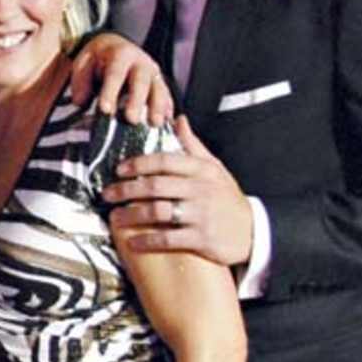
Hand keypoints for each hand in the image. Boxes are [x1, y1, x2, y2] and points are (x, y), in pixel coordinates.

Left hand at [69, 30, 173, 125]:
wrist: (114, 47)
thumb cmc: (97, 60)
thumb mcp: (83, 64)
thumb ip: (81, 82)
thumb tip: (81, 102)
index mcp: (119, 54)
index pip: (115, 73)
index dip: (110, 91)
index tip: (105, 110)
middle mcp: (140, 62)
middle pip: (141, 81)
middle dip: (137, 101)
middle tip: (132, 120)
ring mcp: (153, 73)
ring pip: (159, 88)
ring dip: (158, 106)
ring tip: (155, 123)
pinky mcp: (160, 84)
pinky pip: (167, 96)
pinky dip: (168, 108)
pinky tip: (168, 121)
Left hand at [107, 117, 251, 266]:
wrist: (255, 232)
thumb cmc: (227, 198)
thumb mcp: (215, 168)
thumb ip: (193, 145)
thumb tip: (178, 119)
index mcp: (203, 170)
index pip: (165, 161)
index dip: (138, 164)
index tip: (119, 170)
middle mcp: (201, 190)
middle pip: (155, 186)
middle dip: (126, 190)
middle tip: (107, 194)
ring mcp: (201, 215)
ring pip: (158, 212)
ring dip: (131, 215)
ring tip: (115, 217)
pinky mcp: (201, 239)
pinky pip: (168, 239)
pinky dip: (147, 240)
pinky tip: (131, 242)